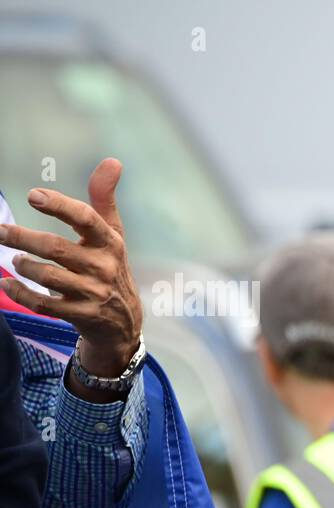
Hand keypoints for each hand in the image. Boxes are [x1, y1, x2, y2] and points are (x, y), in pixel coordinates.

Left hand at [0, 158, 141, 400]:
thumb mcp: (113, 235)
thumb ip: (104, 199)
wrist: (124, 322)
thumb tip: (113, 161)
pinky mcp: (82, 315)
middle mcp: (103, 267)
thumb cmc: (111, 268)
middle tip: (0, 230)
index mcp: (110, 243)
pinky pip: (45, 304)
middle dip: (23, 238)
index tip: (33, 195)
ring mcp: (93, 293)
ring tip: (14, 260)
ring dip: (25, 266)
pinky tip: (7, 283)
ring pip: (49, 276)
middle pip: (57, 249)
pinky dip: (21, 293)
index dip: (60, 206)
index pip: (86, 219)